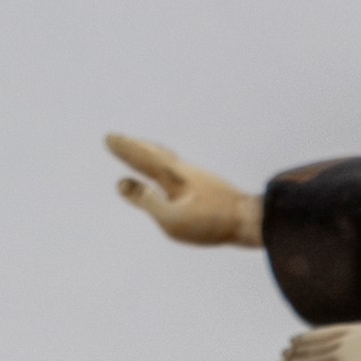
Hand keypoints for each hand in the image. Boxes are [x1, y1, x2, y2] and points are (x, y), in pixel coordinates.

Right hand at [107, 134, 261, 246]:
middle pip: (155, 154)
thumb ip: (146, 200)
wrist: (251, 220)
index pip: (143, 158)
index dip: (125, 149)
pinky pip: (178, 169)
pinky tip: (173, 177)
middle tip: (117, 139)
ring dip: (151, 153)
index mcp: (173, 175)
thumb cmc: (211, 223)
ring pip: (168, 160)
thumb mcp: (171, 218)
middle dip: (134, 147)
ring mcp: (198, 177)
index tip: (109, 138)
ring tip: (142, 150)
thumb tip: (121, 183)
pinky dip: (166, 164)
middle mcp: (184, 171)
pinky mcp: (208, 187)